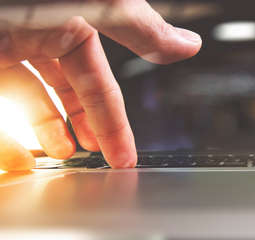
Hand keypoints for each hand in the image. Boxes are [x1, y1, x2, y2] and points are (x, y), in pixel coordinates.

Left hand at [0, 0, 201, 170]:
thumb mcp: (89, 2)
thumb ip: (138, 26)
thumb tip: (187, 46)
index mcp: (69, 22)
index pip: (100, 85)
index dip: (114, 124)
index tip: (123, 158)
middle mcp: (33, 35)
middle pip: (65, 93)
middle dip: (81, 129)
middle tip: (90, 160)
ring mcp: (1, 46)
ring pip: (26, 100)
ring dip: (43, 133)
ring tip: (56, 159)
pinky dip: (6, 138)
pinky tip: (15, 157)